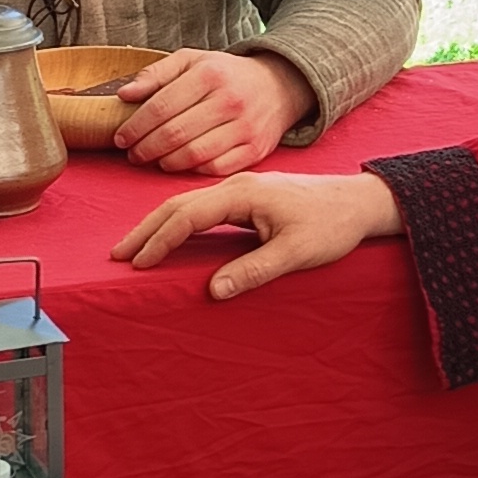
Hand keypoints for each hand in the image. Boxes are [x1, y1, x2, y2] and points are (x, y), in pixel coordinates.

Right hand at [110, 170, 399, 300]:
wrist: (360, 203)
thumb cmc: (332, 226)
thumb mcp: (296, 253)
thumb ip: (254, 271)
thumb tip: (213, 292)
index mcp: (244, 194)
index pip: (188, 216)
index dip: (160, 241)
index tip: (137, 264)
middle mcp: (237, 186)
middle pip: (178, 205)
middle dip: (146, 230)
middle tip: (117, 256)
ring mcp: (241, 189)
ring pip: (188, 204)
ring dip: (158, 225)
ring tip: (134, 248)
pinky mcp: (248, 197)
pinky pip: (202, 207)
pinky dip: (178, 221)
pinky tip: (170, 236)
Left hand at [112, 47, 312, 176]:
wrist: (278, 86)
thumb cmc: (226, 75)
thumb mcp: (192, 61)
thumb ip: (156, 74)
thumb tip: (124, 95)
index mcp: (209, 74)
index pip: (161, 107)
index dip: (135, 127)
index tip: (121, 138)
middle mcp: (229, 100)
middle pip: (174, 134)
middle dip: (145, 148)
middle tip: (133, 154)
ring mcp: (245, 127)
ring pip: (193, 155)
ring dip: (165, 162)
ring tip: (154, 160)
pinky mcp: (256, 150)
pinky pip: (216, 169)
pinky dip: (193, 171)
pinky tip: (181, 165)